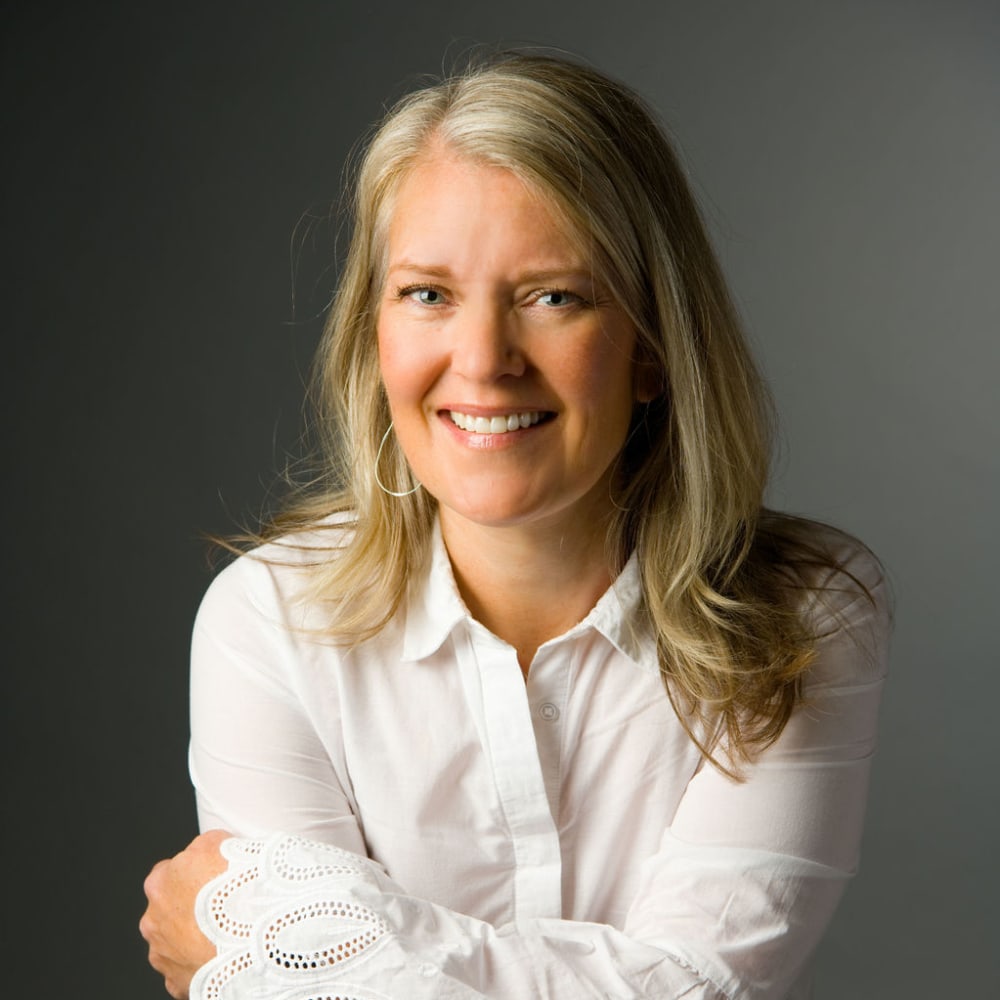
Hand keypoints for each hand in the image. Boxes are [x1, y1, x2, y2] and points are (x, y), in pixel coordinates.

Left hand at [140, 830, 230, 998]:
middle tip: (221, 906)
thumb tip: (209, 849)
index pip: (170, 873)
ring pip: (176, 942)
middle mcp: (153, 920)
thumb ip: (207, 845)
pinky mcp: (177, 981)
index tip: (213, 878)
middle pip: (170, 909)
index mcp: (160, 883)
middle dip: (190, 909)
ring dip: (194, 937)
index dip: (194, 874)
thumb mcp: (224, 844)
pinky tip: (223, 955)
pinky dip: (201, 963)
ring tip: (226, 934)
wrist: (254, 935)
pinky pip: (186, 970)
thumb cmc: (239, 888)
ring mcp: (163, 954)